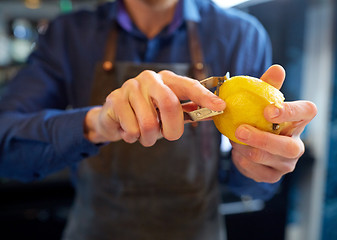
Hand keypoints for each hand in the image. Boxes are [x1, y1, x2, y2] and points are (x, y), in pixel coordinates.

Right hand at [84, 70, 225, 145]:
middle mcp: (150, 79)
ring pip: (149, 124)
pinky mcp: (115, 99)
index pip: (189, 86)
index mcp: (167, 79)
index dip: (205, 97)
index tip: (221, 106)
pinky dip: (133, 137)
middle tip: (168, 136)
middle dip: (172, 129)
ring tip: (144, 134)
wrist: (113, 116)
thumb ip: (190, 111)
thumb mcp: (169, 113)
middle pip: (170, 105)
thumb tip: (217, 112)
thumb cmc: (146, 114)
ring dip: (149, 138)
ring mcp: (131, 87)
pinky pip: (132, 129)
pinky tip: (129, 129)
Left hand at [230, 65, 316, 182]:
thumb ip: (268, 85)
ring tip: (233, 137)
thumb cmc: (258, 116)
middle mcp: (297, 145)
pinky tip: (237, 151)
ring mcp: (286, 163)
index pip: (307, 112)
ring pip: (268, 160)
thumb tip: (277, 68)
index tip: (268, 110)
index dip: (291, 111)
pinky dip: (243, 161)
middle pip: (288, 147)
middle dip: (263, 139)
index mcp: (299, 121)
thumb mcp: (261, 99)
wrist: (249, 140)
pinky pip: (257, 171)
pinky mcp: (272, 176)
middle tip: (241, 130)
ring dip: (246, 149)